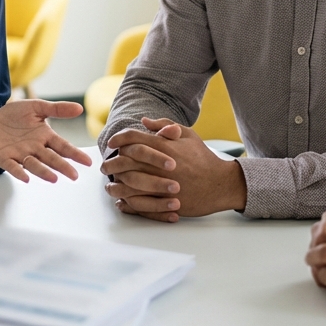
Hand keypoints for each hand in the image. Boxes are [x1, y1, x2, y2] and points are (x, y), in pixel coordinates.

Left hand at [0, 99, 92, 181]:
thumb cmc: (14, 116)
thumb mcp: (36, 107)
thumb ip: (57, 109)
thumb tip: (80, 108)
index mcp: (44, 137)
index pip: (63, 146)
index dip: (74, 153)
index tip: (87, 161)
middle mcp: (35, 149)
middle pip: (51, 158)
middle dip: (62, 167)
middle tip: (74, 176)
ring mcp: (20, 155)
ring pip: (34, 165)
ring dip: (43, 172)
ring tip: (54, 178)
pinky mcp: (4, 158)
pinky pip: (13, 167)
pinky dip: (19, 172)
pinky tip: (26, 178)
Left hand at [101, 117, 246, 221]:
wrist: (220, 184)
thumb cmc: (203, 158)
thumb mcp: (188, 135)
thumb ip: (165, 125)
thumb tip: (144, 121)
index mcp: (163, 146)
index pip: (132, 138)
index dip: (118, 139)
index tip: (112, 144)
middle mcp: (158, 165)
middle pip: (124, 162)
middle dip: (111, 163)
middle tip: (105, 165)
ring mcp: (159, 185)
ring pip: (126, 185)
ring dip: (114, 185)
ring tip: (110, 185)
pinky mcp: (163, 202)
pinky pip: (137, 204)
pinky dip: (126, 203)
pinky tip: (121, 201)